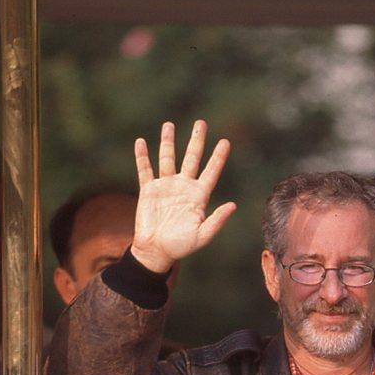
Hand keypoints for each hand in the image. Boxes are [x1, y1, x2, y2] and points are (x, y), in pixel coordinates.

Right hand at [131, 119, 236, 273]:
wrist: (155, 251)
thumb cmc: (180, 247)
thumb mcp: (202, 236)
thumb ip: (216, 220)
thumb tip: (233, 205)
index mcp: (198, 197)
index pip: (211, 172)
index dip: (218, 157)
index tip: (225, 141)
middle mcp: (183, 187)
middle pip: (191, 158)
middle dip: (196, 141)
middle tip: (201, 123)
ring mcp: (166, 186)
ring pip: (167, 158)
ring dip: (168, 142)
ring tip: (169, 125)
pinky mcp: (149, 190)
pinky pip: (145, 170)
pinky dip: (143, 156)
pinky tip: (141, 142)